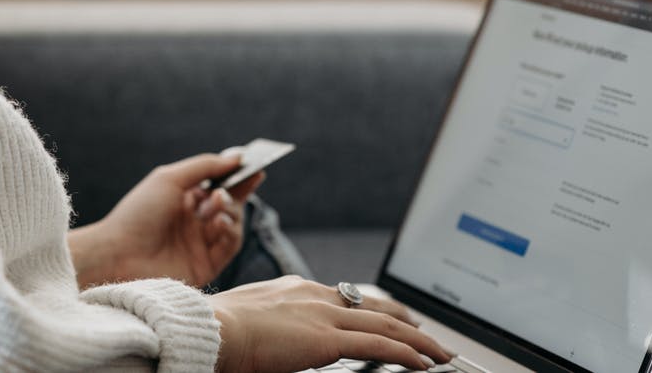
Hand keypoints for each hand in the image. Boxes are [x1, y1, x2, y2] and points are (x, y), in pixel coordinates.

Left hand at [69, 153, 263, 287]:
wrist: (118, 253)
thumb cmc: (138, 213)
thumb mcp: (170, 179)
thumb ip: (205, 166)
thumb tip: (238, 157)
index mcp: (184, 201)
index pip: (219, 186)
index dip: (238, 177)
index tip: (256, 166)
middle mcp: (194, 222)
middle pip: (230, 205)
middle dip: (234, 194)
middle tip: (223, 192)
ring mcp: (200, 245)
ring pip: (233, 224)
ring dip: (231, 211)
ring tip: (216, 206)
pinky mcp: (205, 266)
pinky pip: (230, 246)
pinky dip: (231, 231)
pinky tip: (219, 223)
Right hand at [210, 276, 453, 371]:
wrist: (214, 329)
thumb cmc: (220, 329)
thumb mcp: (251, 317)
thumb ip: (274, 324)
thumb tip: (276, 339)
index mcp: (295, 289)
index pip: (344, 296)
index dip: (371, 307)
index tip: (386, 316)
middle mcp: (315, 295)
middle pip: (372, 305)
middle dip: (403, 319)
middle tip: (424, 332)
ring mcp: (324, 315)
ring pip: (384, 324)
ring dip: (417, 339)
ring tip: (437, 352)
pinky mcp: (327, 339)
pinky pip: (378, 346)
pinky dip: (407, 353)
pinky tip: (423, 363)